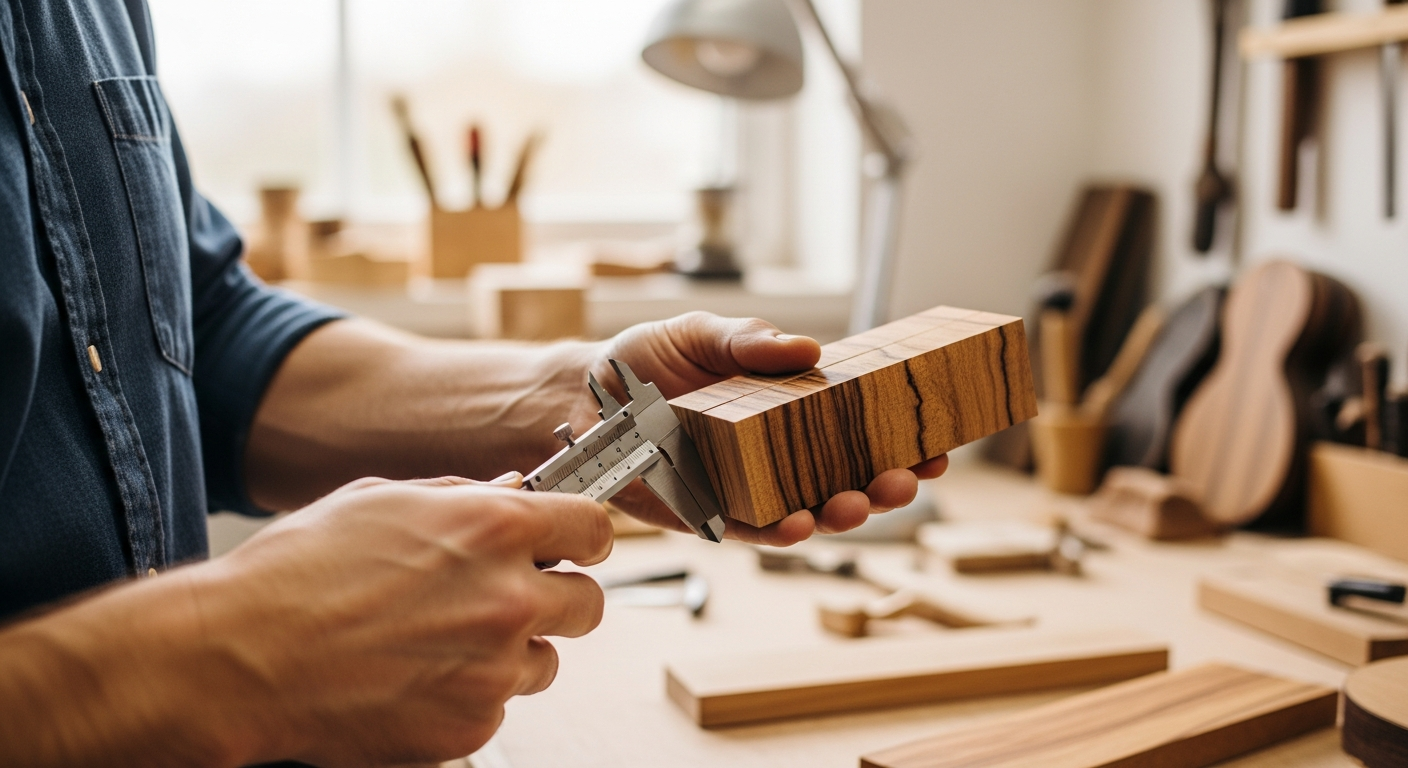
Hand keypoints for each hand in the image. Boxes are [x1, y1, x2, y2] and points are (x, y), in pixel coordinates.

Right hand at [1, 476, 611, 766]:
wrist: (240, 658)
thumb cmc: (298, 573)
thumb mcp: (385, 500)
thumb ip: (463, 498)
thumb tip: (511, 493)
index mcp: (494, 530)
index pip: (593, 527)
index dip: (583, 535)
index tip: (574, 543)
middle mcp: (507, 599)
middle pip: (589, 604)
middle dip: (558, 597)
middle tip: (515, 597)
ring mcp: (493, 670)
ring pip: (546, 660)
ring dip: (513, 650)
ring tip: (445, 641)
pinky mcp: (470, 726)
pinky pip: (498, 706)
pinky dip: (470, 694)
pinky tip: (417, 676)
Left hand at [572, 312, 948, 545]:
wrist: (582, 395)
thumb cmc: (645, 360)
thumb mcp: (701, 334)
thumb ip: (748, 341)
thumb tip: (808, 349)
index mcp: (786, 410)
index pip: (858, 430)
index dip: (902, 442)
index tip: (939, 447)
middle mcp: (775, 455)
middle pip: (846, 478)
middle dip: (884, 485)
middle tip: (908, 479)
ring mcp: (746, 488)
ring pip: (809, 511)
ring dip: (840, 512)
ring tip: (856, 503)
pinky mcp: (707, 515)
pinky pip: (750, 531)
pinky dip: (776, 530)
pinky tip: (796, 524)